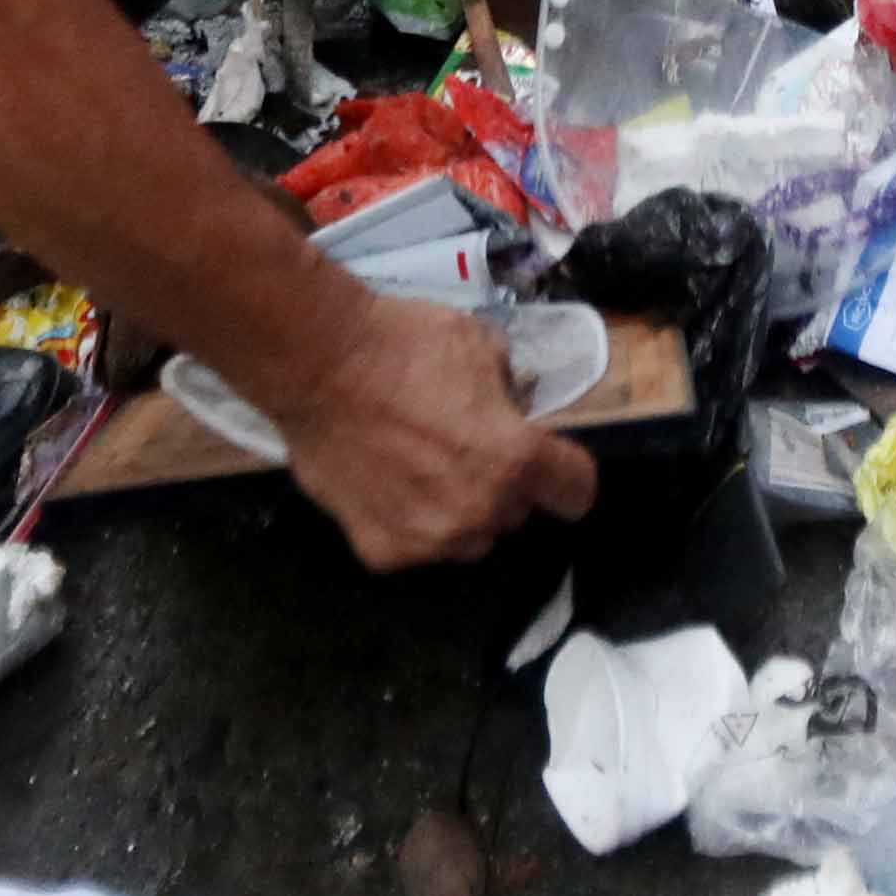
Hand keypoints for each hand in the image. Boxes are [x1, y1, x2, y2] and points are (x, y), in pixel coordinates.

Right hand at [269, 286, 594, 571]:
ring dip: (460, 510)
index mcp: (516, 459)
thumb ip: (506, 390)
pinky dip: (407, 521)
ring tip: (420, 466)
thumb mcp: (480, 344)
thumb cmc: (404, 344)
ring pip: (469, 536)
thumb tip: (507, 406)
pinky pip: (416, 544)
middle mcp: (481, 511)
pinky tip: (384, 481)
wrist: (320, 364)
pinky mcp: (383, 551)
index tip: (551, 465)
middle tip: (463, 447)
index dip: (567, 474)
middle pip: (516, 511)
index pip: (575, 491)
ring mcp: (430, 539)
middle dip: (502, 484)